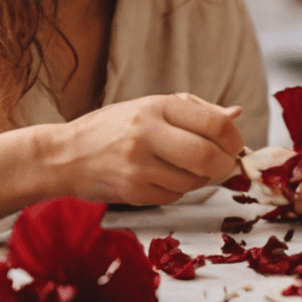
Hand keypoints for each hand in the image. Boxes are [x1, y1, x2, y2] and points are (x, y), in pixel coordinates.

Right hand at [54, 93, 243, 205]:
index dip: (234, 139)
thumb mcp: (150, 108)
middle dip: (226, 165)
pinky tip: (161, 178)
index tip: (236, 145)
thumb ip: (195, 111)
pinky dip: (178, 190)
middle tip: (225, 165)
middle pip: (209, 157)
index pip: (214, 124)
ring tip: (184, 167)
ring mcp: (138, 164)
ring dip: (201, 179)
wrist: (65, 155)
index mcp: (155, 106)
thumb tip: (235, 115)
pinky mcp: (133, 191)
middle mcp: (146, 133)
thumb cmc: (112, 128)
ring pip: (195, 181)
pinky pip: (175, 196)